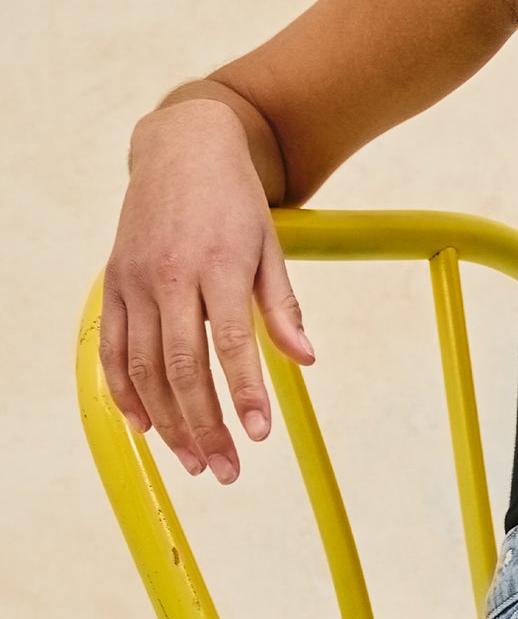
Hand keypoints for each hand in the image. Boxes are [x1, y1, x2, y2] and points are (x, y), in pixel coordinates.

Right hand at [100, 99, 314, 484]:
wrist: (182, 148)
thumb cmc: (235, 201)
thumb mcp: (271, 245)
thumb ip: (282, 306)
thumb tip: (306, 359)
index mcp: (218, 265)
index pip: (230, 343)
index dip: (244, 393)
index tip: (259, 435)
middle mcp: (170, 275)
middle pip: (182, 366)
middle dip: (205, 425)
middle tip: (227, 470)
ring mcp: (135, 281)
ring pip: (143, 366)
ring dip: (168, 421)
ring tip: (195, 460)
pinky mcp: (113, 284)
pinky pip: (111, 349)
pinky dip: (124, 392)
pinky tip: (145, 427)